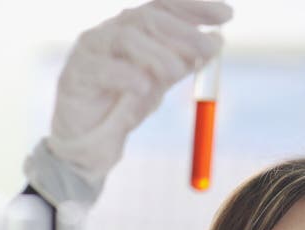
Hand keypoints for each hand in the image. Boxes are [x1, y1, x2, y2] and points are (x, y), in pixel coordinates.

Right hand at [44, 0, 231, 200]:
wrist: (89, 141)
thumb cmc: (123, 106)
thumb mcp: (161, 82)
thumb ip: (185, 62)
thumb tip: (217, 40)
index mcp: (135, 29)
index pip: (166, 5)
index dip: (196, 6)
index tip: (228, 15)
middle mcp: (113, 31)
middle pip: (149, 17)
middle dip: (184, 31)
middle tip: (210, 50)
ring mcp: (92, 50)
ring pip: (126, 37)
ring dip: (157, 53)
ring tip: (177, 72)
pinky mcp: (76, 74)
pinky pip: (102, 68)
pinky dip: (126, 75)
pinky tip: (144, 86)